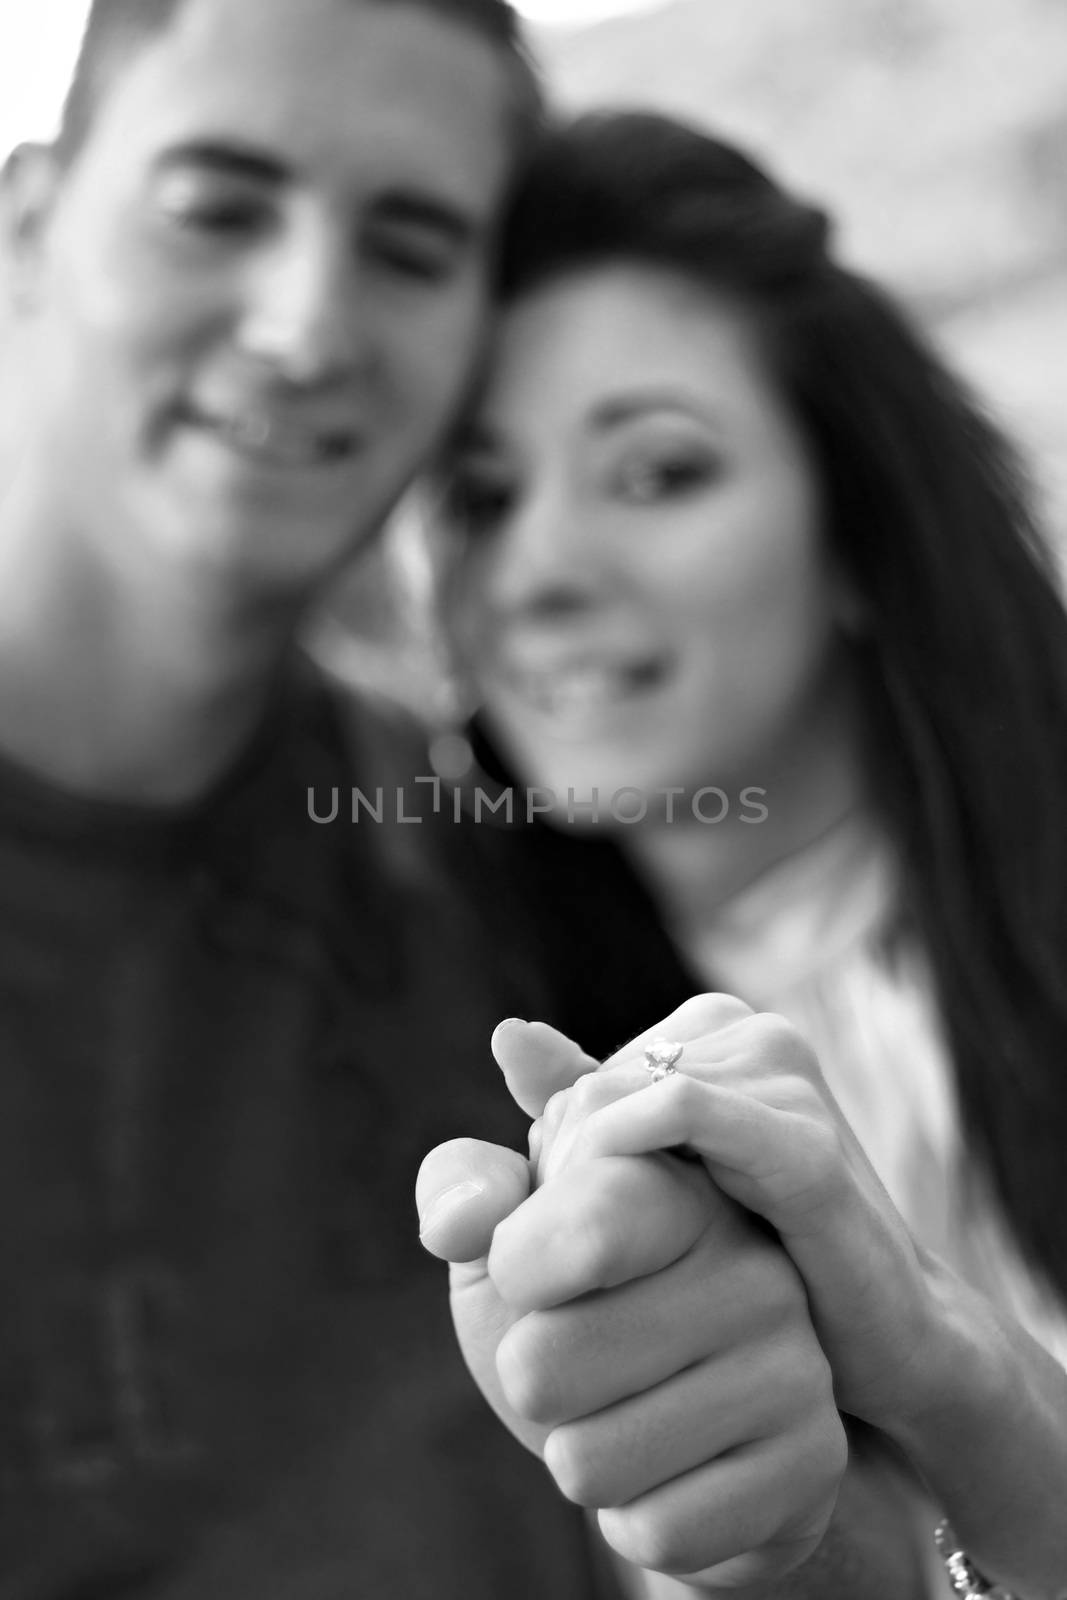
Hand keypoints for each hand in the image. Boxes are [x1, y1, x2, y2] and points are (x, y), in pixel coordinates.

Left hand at [417, 1023, 846, 1590]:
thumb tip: (460, 1217)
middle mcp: (754, 1264)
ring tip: (623, 1417)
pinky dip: (634, 1523)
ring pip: (588, 1462)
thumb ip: (466, 1193)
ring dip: (579, 1459)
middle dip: (532, 1381)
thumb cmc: (572, 1316)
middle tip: (579, 1361)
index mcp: (680, 1185)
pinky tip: (670, 1476)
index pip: (584, 1218)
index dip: (517, 1265)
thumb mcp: (505, 1243)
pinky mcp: (814, 1461)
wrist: (673, 1430)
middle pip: (545, 1364)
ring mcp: (796, 1362)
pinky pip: (657, 1532)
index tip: (531, 1271)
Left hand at [527, 994, 943, 1434]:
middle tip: (555, 1273)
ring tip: (582, 1274)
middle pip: (596, 1091)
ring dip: (583, 1187)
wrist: (884, 1351)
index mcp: (721, 1035)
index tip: (549, 1252)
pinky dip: (623, 1154)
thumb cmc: (766, 1269)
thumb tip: (507, 1033)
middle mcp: (756, 1037)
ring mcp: (788, 1083)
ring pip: (626, 1102)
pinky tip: (605, 1222)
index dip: (550, 1167)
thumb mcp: (664, 1190)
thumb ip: (586, 1117)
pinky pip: (685, 1115)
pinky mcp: (806, 1148)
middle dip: (561, 1181)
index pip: (584, 1083)